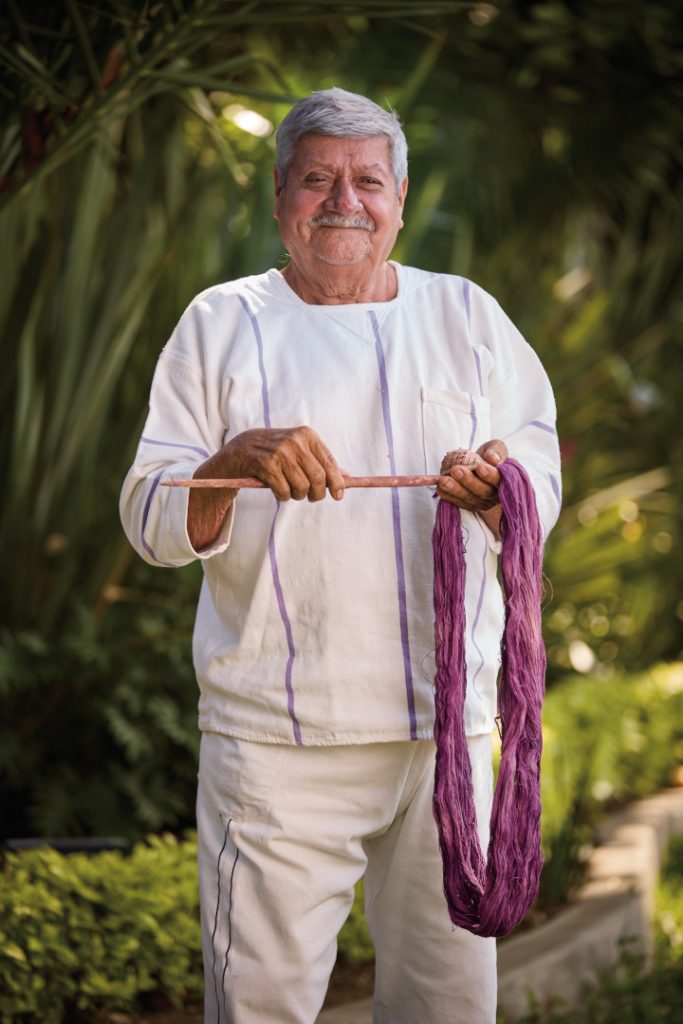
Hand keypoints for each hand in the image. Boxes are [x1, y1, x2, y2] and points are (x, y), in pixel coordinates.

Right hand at [213, 426, 345, 501]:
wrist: (240, 450)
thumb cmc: (275, 452)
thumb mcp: (298, 449)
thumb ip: (320, 461)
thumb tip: (348, 477)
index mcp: (306, 435)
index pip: (329, 463)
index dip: (337, 483)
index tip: (338, 496)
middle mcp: (294, 441)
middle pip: (318, 478)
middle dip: (317, 493)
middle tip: (310, 497)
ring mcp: (279, 452)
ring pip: (301, 487)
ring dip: (298, 495)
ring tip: (291, 491)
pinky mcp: (265, 465)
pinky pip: (284, 491)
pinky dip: (283, 496)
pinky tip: (278, 490)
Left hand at [436, 439, 507, 529]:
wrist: (479, 465)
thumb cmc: (489, 456)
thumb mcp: (496, 448)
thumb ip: (497, 451)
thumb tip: (492, 458)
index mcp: (505, 481)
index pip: (500, 480)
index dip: (490, 475)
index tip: (480, 468)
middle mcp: (494, 495)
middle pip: (483, 491)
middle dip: (468, 481)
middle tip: (455, 470)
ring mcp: (481, 502)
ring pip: (468, 498)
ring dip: (455, 490)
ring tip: (443, 480)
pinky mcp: (469, 505)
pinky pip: (457, 502)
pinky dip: (447, 495)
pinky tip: (439, 487)